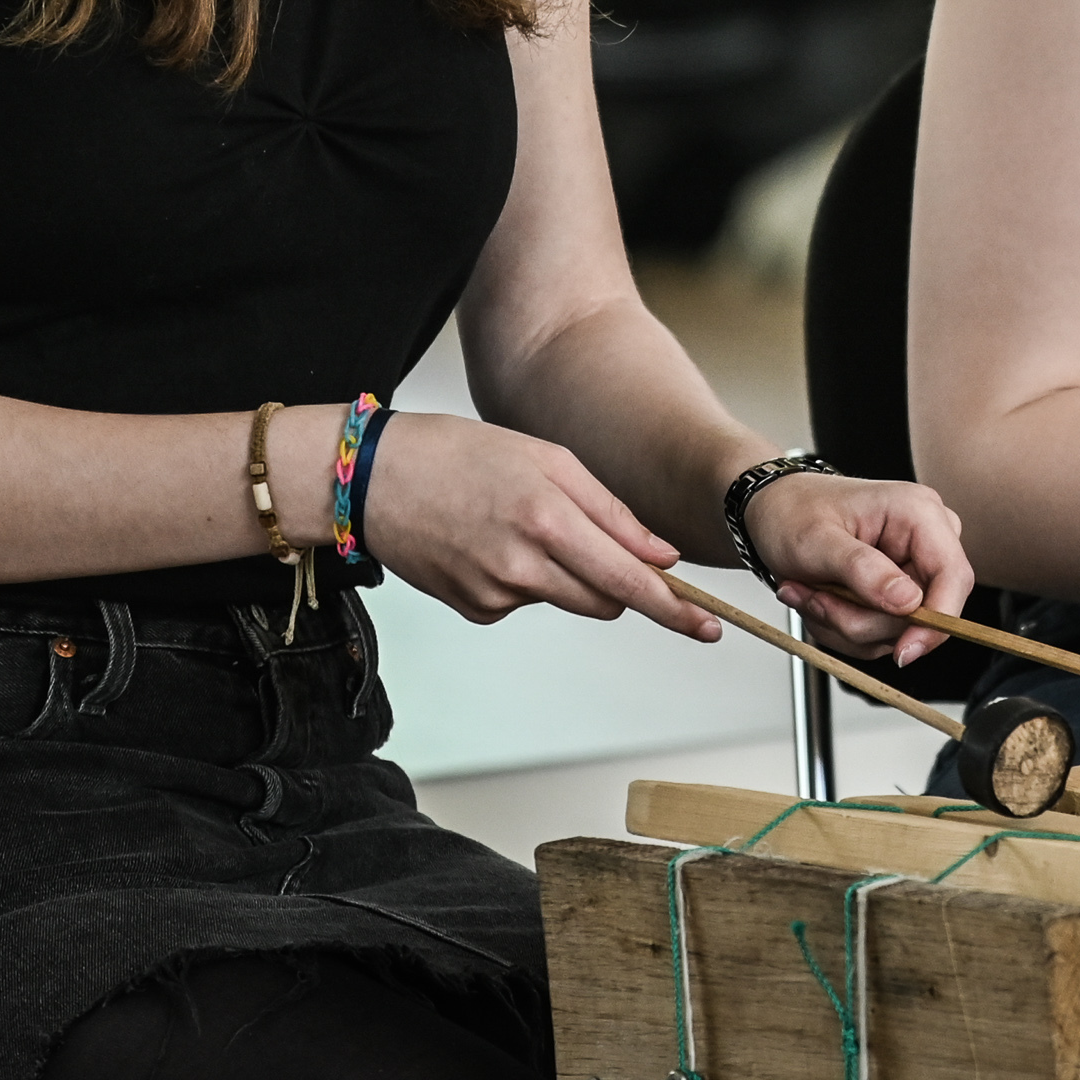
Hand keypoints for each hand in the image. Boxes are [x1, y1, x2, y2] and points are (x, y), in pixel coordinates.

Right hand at [360, 411, 715, 640]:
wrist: (372, 480)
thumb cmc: (460, 453)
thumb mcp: (547, 458)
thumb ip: (610, 510)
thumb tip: (661, 555)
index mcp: (548, 520)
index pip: (628, 581)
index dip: (673, 608)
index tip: (708, 626)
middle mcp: (523, 567)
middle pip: (606, 601)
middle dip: (623, 584)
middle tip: (612, 548)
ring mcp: (496, 595)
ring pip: (567, 600)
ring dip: (571, 575)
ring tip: (528, 524)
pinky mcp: (475, 610)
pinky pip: (527, 602)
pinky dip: (527, 578)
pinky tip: (493, 542)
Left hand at [737, 473, 973, 665]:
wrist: (775, 514)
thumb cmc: (794, 512)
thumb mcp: (817, 540)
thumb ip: (863, 570)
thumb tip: (909, 602)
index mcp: (918, 513)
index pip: (954, 576)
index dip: (938, 620)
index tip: (903, 651)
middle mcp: (924, 543)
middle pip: (922, 614)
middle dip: (863, 620)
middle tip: (816, 601)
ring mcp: (912, 572)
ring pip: (896, 631)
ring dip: (845, 623)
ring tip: (810, 593)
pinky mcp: (896, 596)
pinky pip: (880, 635)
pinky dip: (843, 625)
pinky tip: (820, 598)